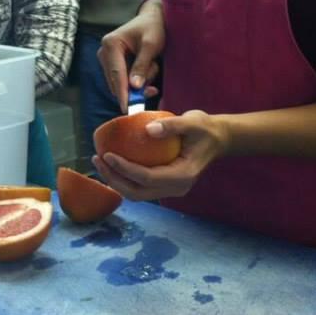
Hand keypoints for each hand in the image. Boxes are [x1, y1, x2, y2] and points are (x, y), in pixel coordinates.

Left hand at [91, 110, 229, 200]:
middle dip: (114, 179)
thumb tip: (147, 130)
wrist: (218, 138)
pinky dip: (124, 179)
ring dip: (116, 181)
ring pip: (138, 194)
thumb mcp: (192, 121)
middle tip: (97, 159)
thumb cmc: (204, 128)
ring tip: (100, 162)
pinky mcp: (166, 185)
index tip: (107, 154)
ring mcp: (172, 189)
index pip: (147, 178)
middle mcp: (177, 188)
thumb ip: (172, 125)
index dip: (125, 169)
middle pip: (138, 192)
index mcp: (183, 176)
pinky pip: (141, 187)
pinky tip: (112, 164)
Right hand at [97, 0, 165, 111]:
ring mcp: (107, 58)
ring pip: (121, 83)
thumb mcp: (151, 45)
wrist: (153, 18)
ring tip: (153, 67)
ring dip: (139, 82)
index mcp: (111, 44)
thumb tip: (134, 87)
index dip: (123, 93)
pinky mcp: (113, 64)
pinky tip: (149, 70)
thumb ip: (142, 65)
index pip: (117, 74)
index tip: (127, 109)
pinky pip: (123, 80)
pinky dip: (137, 80)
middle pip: (116, 81)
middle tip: (153, 89)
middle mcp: (104, 52)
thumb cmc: (154, 28)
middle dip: (135, 88)